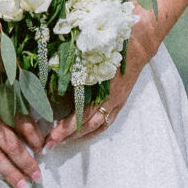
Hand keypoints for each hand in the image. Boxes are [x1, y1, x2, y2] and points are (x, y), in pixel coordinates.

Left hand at [47, 12, 151, 145]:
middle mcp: (109, 99)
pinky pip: (107, 122)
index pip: (80, 116)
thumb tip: (49, 86)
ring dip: (79, 136)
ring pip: (97, 126)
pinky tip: (84, 134)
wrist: (138, 43)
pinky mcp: (121, 101)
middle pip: (87, 125)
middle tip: (49, 145)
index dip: (64, 128)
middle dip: (67, 136)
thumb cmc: (110, 45)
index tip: (50, 137)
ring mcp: (117, 102)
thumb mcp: (87, 57)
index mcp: (100, 89)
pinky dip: (94, 131)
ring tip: (63, 142)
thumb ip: (71, 73)